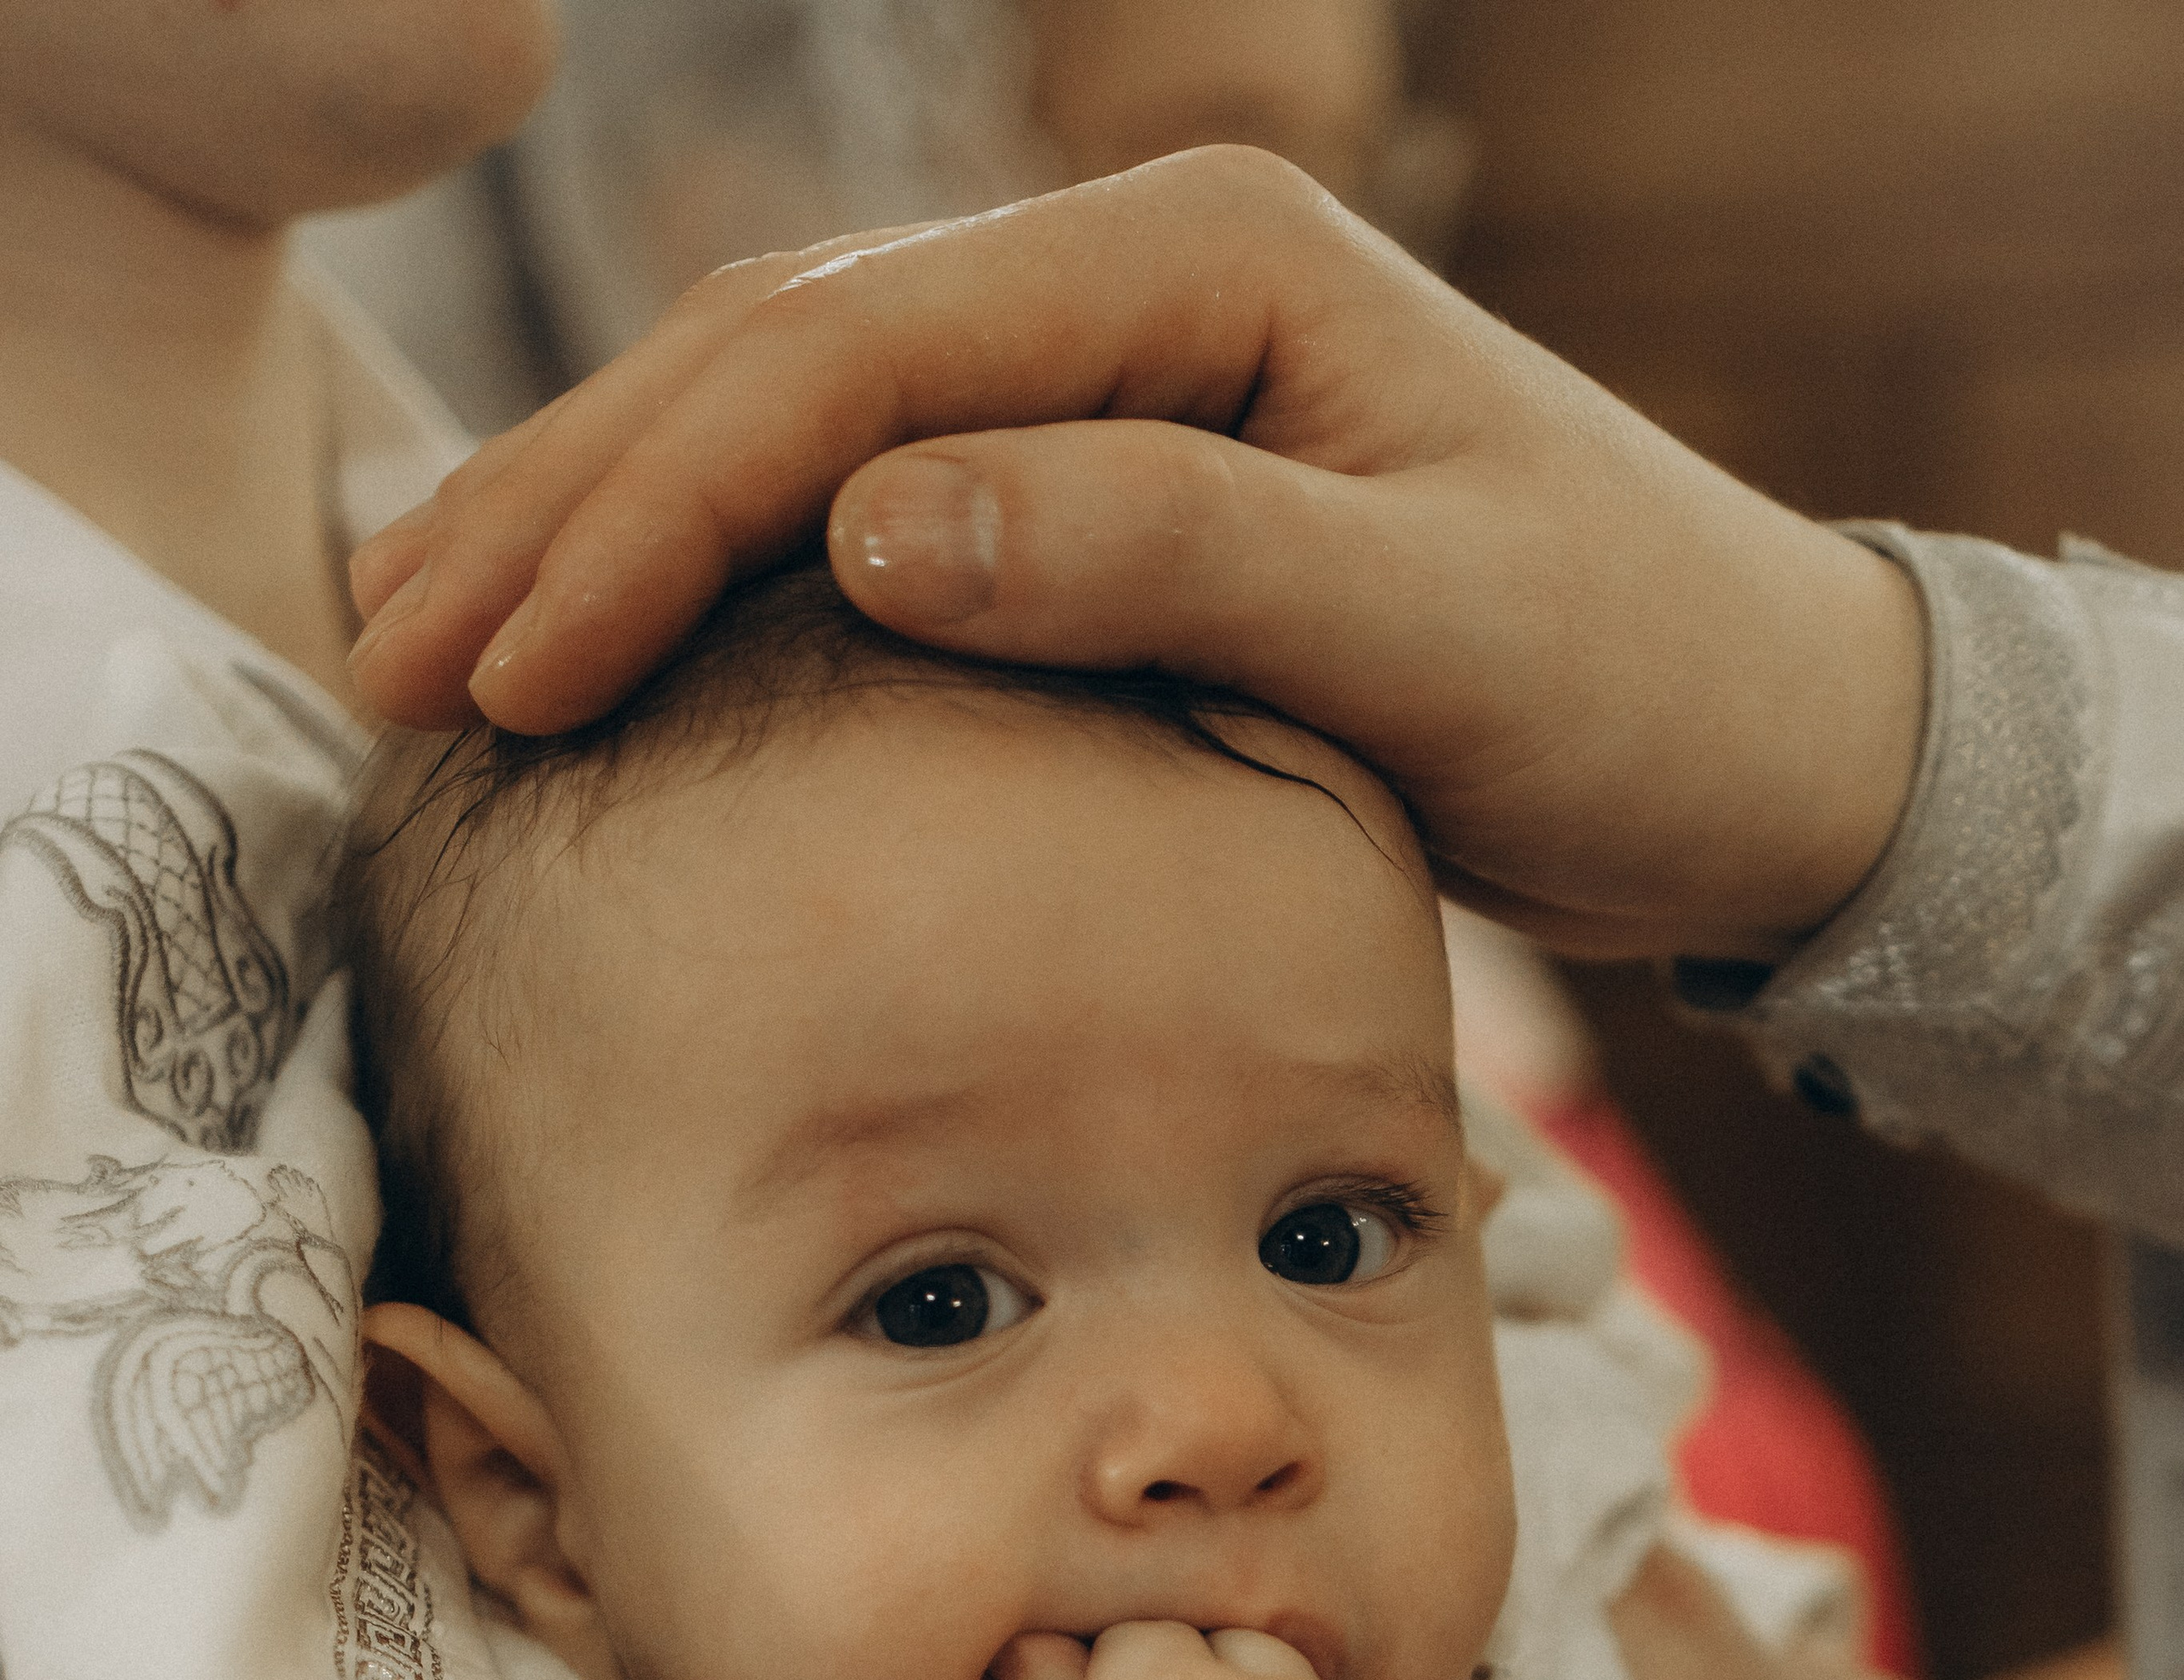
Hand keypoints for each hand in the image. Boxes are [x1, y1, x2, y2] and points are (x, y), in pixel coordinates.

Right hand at [347, 149, 1923, 961]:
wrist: (1758, 741)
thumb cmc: (1631, 683)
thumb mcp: (1424, 629)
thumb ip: (1162, 555)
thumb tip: (864, 525)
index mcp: (1204, 264)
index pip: (852, 369)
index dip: (654, 512)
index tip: (515, 668)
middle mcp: (1135, 282)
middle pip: (776, 364)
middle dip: (567, 505)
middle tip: (381, 654)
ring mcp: (1114, 380)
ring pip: (790, 426)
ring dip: (600, 529)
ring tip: (428, 641)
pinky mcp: (1111, 487)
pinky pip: (861, 506)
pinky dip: (714, 571)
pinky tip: (604, 637)